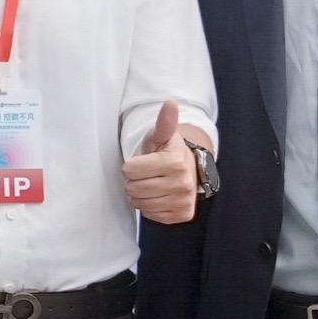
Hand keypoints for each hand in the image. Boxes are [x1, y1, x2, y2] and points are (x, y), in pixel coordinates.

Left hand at [122, 98, 211, 227]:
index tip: (144, 161)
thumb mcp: (161, 136)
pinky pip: (151, 215)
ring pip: (140, 204)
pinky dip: (150, 207)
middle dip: (134, 181)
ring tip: (152, 184)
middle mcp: (182, 183)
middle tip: (146, 175)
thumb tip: (170, 103)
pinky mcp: (182, 215)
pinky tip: (159, 196)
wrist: (189, 170)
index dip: (131, 166)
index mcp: (174, 162)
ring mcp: (183, 201)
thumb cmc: (167, 152)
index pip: (129, 171)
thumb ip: (163, 122)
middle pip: (132, 189)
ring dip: (140, 195)